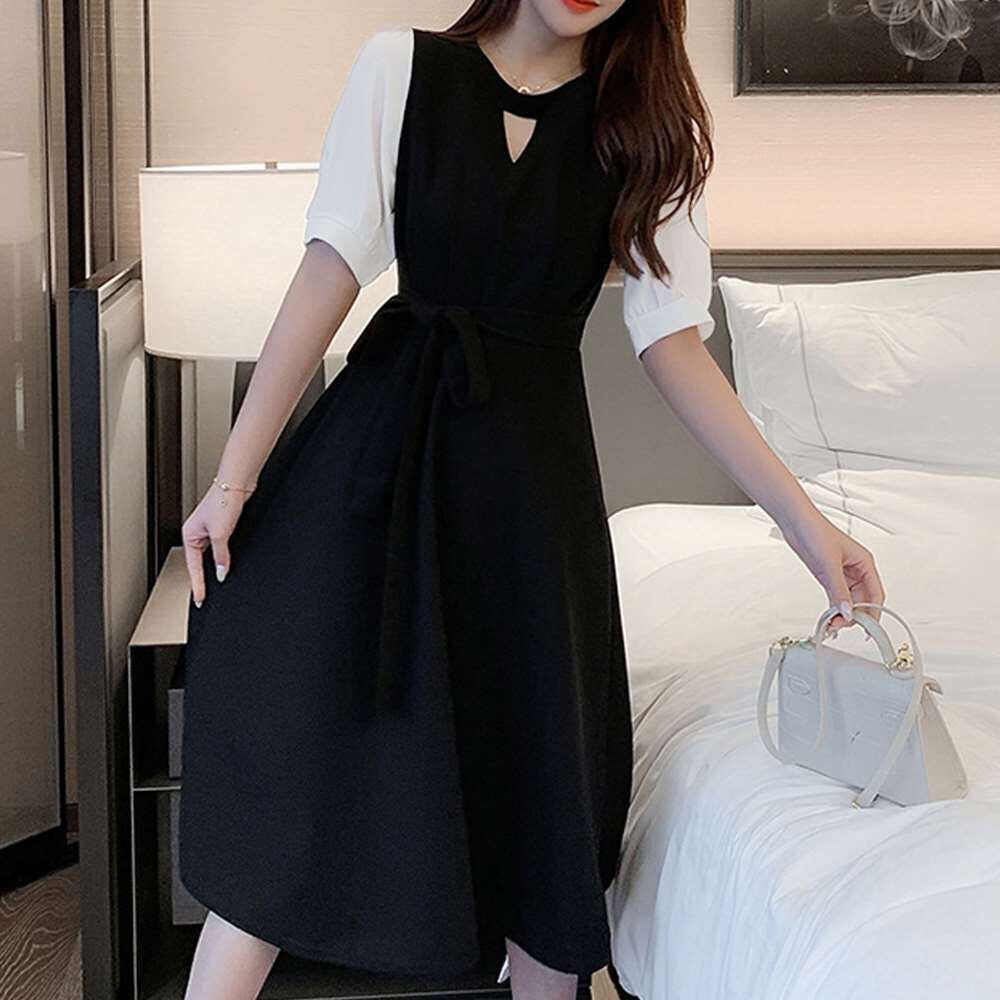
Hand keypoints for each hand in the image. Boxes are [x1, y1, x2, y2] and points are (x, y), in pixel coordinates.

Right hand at [182, 481, 251, 606]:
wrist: (238, 483)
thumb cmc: (223, 500)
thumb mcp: (221, 534)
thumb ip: (221, 556)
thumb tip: (221, 573)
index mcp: (190, 535)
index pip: (193, 567)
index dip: (198, 584)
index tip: (199, 599)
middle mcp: (198, 533)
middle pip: (200, 563)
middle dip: (203, 579)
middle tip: (205, 597)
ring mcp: (210, 530)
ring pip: (212, 556)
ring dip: (216, 567)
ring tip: (216, 585)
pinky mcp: (223, 527)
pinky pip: (222, 548)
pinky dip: (224, 558)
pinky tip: (229, 564)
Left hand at [778, 511, 885, 636]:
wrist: (795, 522)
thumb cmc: (815, 532)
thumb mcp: (829, 564)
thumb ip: (838, 590)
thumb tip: (847, 612)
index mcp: (865, 563)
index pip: (876, 595)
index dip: (873, 613)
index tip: (867, 630)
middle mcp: (857, 570)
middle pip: (862, 601)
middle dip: (854, 616)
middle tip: (840, 626)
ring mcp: (842, 574)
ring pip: (848, 601)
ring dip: (842, 614)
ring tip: (831, 625)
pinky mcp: (828, 576)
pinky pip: (836, 596)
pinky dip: (833, 608)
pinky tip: (828, 618)